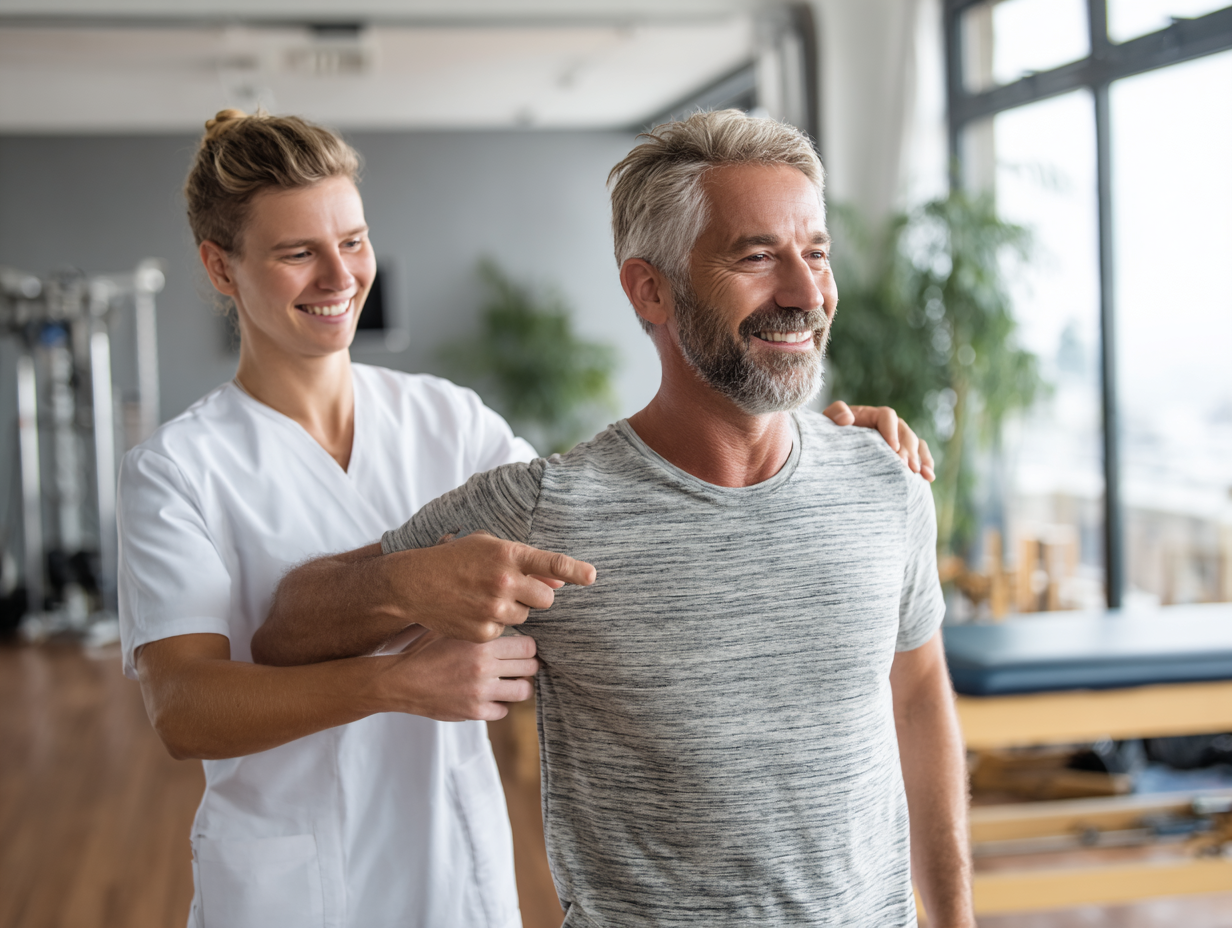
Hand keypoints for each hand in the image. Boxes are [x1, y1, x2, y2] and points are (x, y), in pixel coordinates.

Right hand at [376, 629, 540, 720]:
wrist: (400, 682)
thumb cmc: (424, 651)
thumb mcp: (451, 629)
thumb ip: (478, 625)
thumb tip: (502, 615)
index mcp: (481, 644)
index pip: (528, 645)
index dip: (527, 646)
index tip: (521, 647)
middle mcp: (484, 668)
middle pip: (530, 667)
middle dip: (527, 665)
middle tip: (518, 664)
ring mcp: (480, 692)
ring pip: (523, 691)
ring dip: (518, 686)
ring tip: (509, 682)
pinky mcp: (474, 712)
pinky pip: (503, 710)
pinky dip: (499, 705)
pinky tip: (488, 697)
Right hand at [393, 530, 595, 642]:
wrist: (413, 584)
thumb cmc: (454, 560)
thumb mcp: (488, 547)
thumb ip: (525, 563)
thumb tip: (558, 582)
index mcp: (507, 554)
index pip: (551, 563)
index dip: (575, 570)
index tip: (591, 576)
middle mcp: (503, 581)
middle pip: (545, 600)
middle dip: (536, 597)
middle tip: (515, 590)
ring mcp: (493, 610)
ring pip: (525, 618)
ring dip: (513, 611)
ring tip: (486, 600)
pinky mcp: (483, 634)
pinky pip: (505, 633)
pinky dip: (494, 626)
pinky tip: (474, 613)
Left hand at [823, 401, 934, 481]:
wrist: (831, 454)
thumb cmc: (829, 436)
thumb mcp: (827, 423)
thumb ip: (835, 414)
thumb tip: (847, 418)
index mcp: (872, 415)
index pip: (888, 416)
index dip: (892, 431)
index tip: (892, 448)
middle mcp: (889, 426)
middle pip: (905, 432)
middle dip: (907, 449)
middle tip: (906, 466)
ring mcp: (898, 440)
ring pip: (915, 444)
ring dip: (920, 458)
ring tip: (920, 473)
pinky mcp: (903, 455)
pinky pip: (920, 456)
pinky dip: (926, 465)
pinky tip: (929, 478)